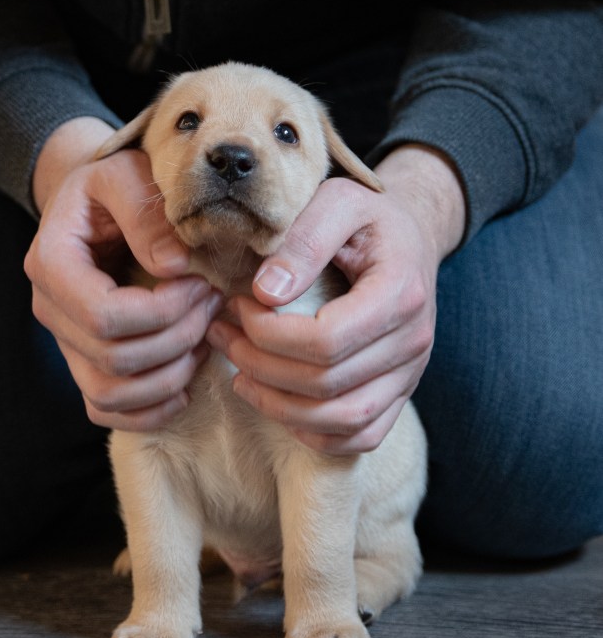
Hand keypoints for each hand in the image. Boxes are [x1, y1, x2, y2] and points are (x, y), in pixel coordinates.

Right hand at [24, 118, 222, 430]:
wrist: (96, 202)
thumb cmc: (114, 182)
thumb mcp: (125, 174)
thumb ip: (144, 212)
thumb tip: (173, 266)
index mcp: (52, 263)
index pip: (104, 315)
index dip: (163, 310)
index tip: (201, 281)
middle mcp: (50, 309)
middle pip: (114, 358)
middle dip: (179, 337)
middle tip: (215, 301)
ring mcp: (65, 341)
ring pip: (110, 393)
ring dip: (170, 376)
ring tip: (205, 338)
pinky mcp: (84, 362)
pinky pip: (106, 409)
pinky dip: (149, 408)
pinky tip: (186, 383)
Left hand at [207, 146, 465, 455]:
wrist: (411, 237)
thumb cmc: (366, 217)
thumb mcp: (337, 201)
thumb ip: (303, 240)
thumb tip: (266, 293)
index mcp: (401, 293)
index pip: (327, 340)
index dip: (270, 334)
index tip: (237, 305)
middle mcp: (414, 342)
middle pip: (327, 384)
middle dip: (261, 366)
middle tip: (223, 334)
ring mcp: (411, 374)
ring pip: (342, 421)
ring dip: (278, 406)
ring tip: (238, 374)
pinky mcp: (400, 393)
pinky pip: (360, 437)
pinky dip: (313, 433)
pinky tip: (276, 402)